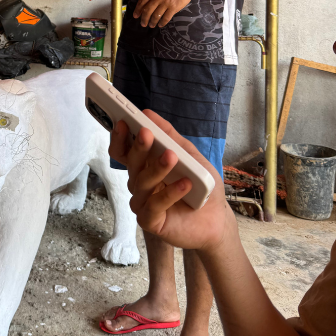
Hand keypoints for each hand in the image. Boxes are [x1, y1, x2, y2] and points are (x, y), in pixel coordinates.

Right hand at [110, 110, 233, 252]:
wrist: (216, 219)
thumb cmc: (201, 186)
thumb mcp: (190, 156)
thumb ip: (170, 136)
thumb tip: (148, 113)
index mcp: (144, 166)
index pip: (124, 151)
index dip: (120, 137)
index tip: (123, 121)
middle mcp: (139, 183)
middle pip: (132, 163)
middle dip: (138, 147)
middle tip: (146, 133)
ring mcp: (142, 203)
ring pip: (143, 183)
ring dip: (157, 168)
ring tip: (172, 156)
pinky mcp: (150, 221)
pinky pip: (155, 205)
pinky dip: (170, 193)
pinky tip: (185, 184)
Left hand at [133, 0, 195, 26]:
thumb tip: (145, 7)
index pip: (142, 2)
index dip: (137, 10)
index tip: (136, 16)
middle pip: (147, 11)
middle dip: (144, 19)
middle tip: (143, 24)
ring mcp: (165, 3)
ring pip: (156, 16)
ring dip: (152, 22)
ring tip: (151, 25)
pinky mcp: (173, 8)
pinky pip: (165, 18)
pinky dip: (162, 23)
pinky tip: (160, 25)